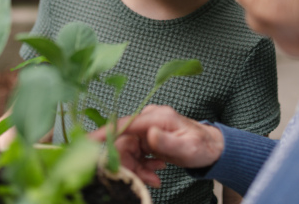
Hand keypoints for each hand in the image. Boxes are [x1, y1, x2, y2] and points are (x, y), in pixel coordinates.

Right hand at [90, 105, 223, 187]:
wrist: (211, 149)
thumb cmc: (202, 146)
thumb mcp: (187, 147)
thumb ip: (167, 141)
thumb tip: (149, 135)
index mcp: (155, 117)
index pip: (123, 124)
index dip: (104, 134)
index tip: (86, 144)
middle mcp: (148, 121)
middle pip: (123, 142)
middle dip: (129, 164)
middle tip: (144, 180)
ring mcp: (146, 130)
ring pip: (127, 151)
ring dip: (137, 169)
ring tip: (154, 179)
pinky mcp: (147, 140)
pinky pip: (135, 155)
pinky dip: (142, 168)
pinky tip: (155, 174)